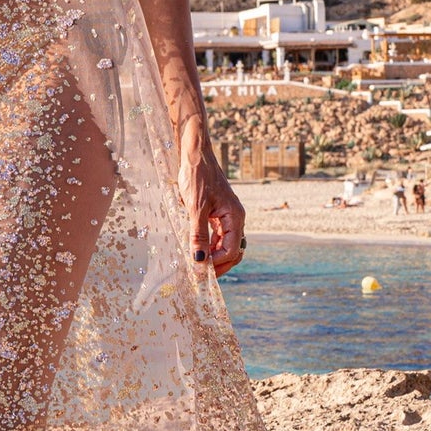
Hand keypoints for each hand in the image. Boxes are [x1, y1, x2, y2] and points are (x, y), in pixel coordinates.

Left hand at [178, 129, 244, 277]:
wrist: (195, 154)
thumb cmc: (197, 177)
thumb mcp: (195, 208)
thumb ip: (198, 234)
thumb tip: (199, 259)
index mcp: (235, 217)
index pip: (232, 250)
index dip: (217, 263)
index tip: (199, 271)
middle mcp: (235, 218)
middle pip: (232, 250)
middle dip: (219, 264)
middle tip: (201, 276)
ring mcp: (227, 216)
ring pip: (225, 244)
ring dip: (214, 256)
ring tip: (198, 266)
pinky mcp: (217, 213)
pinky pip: (217, 235)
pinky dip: (209, 245)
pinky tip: (197, 250)